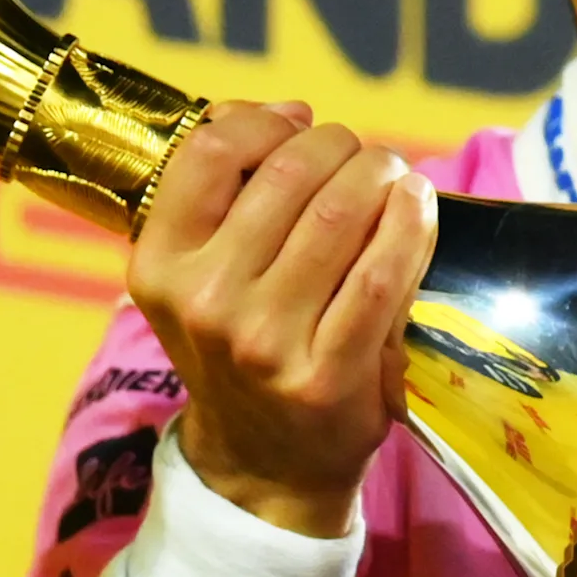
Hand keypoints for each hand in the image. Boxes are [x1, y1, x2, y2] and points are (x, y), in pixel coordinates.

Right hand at [125, 101, 440, 537]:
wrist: (265, 463)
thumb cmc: (241, 347)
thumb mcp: (198, 274)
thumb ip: (225, 191)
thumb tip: (288, 113)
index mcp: (159, 266)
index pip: (209, 152)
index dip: (265, 121)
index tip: (299, 124)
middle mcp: (205, 301)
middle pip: (288, 172)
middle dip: (340, 145)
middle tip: (364, 155)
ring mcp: (266, 341)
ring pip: (341, 211)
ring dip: (382, 174)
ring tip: (393, 176)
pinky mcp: (329, 373)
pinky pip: (383, 272)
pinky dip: (410, 223)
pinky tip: (417, 205)